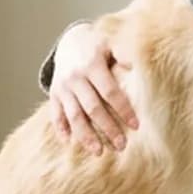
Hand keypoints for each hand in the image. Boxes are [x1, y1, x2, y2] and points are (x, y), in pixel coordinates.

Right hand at [48, 21, 136, 150]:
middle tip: (121, 146)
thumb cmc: (98, 46)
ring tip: (99, 152)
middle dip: (107, 128)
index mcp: (92, 65)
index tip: (136, 126)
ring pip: (74, 115)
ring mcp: (62, 87)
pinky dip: (61, 129)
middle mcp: (75, 77)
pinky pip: (55, 114)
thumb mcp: (111, 43)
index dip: (123, 109)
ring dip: (86, 136)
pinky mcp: (53, 94)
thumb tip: (139, 67)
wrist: (69, 41)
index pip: (109, 92)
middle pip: (92, 108)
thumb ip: (124, 54)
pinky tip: (70, 143)